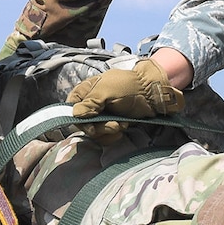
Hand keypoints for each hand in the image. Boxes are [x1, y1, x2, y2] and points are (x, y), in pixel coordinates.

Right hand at [66, 58, 182, 142]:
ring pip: (94, 133)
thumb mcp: (107, 91)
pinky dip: (113, 136)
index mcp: (85, 92)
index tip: (92, 126)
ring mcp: (100, 115)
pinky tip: (123, 128)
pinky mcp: (110, 124)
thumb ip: (90, 102)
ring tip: (122, 124)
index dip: (79, 120)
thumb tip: (74, 114)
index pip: (71, 110)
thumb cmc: (129, 87)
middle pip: (83, 125)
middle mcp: (90, 104)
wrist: (152, 93)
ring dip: (108, 132)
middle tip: (114, 125)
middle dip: (99, 128)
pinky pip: (104, 137)